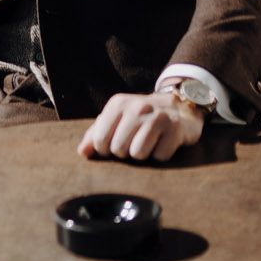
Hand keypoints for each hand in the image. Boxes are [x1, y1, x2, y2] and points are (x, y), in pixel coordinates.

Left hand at [77, 91, 204, 162]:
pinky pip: (160, 157)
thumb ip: (96, 134)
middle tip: (136, 141)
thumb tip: (82, 152)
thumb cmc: (140, 118)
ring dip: (144, 155)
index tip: (116, 143)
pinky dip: (161, 154)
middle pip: (119, 150)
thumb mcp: (117, 119)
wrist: (178, 107)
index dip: (106, 150)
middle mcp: (137, 107)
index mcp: (118, 104)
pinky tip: (164, 142)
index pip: (100, 140)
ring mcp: (157, 117)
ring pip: (139, 154)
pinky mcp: (175, 129)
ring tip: (150, 142)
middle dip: (126, 152)